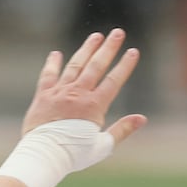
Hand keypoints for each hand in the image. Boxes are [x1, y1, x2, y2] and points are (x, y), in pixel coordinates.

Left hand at [23, 30, 146, 143]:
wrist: (44, 154)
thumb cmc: (75, 154)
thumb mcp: (103, 146)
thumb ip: (123, 130)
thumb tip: (142, 118)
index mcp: (94, 106)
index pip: (113, 81)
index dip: (125, 65)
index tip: (133, 51)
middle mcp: (78, 94)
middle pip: (96, 66)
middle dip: (109, 48)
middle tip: (117, 32)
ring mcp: (60, 92)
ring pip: (75, 65)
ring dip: (86, 49)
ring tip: (96, 36)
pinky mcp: (44, 95)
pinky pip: (49, 75)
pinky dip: (53, 63)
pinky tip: (57, 54)